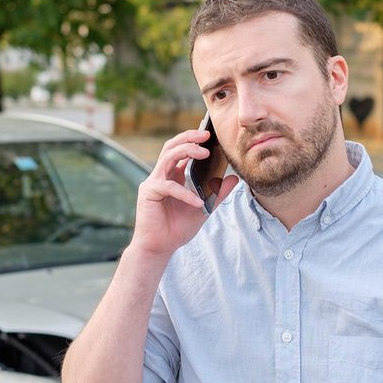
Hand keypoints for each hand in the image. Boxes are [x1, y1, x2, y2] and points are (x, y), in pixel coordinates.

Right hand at [131, 129, 238, 257]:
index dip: (193, 140)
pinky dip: (185, 193)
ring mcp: (153, 183)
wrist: (159, 248)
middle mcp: (161, 176)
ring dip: (186, 151)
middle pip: (171, 146)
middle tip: (206, 134)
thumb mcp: (204, 209)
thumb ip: (217, 194)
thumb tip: (234, 179)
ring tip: (205, 153)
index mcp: (172, 176)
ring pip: (168, 157)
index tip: (210, 134)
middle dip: (189, 137)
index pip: (181, 150)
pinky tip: (197, 202)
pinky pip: (169, 187)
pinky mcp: (149, 193)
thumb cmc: (177, 229)